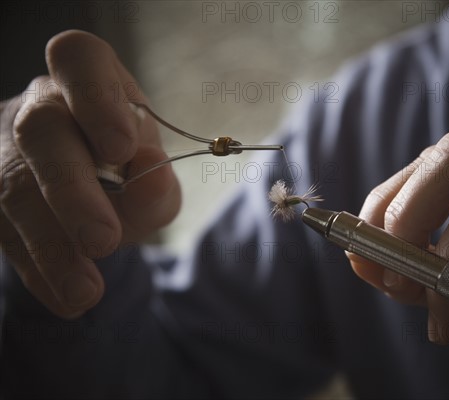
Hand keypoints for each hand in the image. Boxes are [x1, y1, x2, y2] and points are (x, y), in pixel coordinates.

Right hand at [0, 30, 181, 317]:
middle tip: (104, 239)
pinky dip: (38, 270)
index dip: (96, 97)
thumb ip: (156, 182)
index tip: (122, 148)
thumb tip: (153, 180)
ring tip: (86, 292)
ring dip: (51, 246)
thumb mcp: (153, 174)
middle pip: (41, 132)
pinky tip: (66, 297)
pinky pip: (5, 233)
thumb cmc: (127, 169)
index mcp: (88, 82)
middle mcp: (41, 108)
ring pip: (14, 189)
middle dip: (71, 189)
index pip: (80, 60)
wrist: (90, 187)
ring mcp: (6, 151)